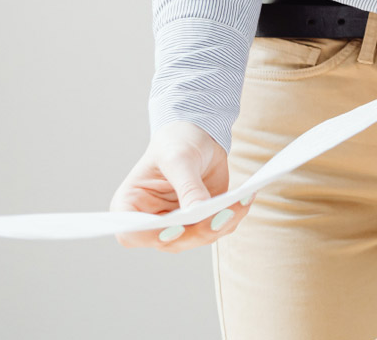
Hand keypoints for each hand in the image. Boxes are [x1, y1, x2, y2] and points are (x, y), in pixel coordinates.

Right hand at [110, 121, 248, 252]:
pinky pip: (218, 227)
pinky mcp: (201, 220)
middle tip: (225, 214)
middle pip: (171, 242)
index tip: (177, 227)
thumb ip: (188, 186)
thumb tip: (199, 213)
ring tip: (240, 202)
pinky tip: (245, 198)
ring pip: (198, 238)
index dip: (152, 236)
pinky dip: (233, 216)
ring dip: (222, 224)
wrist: (198, 135)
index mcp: (131, 206)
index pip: (132, 233)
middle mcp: (152, 221)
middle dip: (200, 231)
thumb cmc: (177, 142)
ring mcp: (177, 224)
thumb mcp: (179, 158)